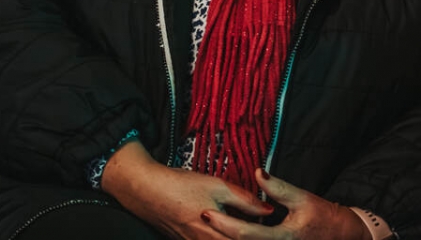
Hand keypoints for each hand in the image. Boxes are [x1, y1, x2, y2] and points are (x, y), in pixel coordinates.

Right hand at [101, 142, 273, 239]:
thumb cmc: (181, 185)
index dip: (259, 238)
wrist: (145, 190)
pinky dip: (219, 239)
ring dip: (233, 238)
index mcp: (214, 232)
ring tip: (245, 233)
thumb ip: (244, 200)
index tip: (275, 234)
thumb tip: (268, 210)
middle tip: (265, 234)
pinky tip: (222, 231)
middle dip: (248, 239)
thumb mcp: (217, 186)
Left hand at [204, 169, 371, 239]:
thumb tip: (259, 172)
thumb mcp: (302, 198)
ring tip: (206, 225)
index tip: (206, 212)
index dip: (224, 223)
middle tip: (198, 218)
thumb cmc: (323, 216)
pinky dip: (237, 239)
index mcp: (281, 238)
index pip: (245, 233)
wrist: (340, 236)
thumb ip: (279, 188)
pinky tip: (225, 232)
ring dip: (224, 238)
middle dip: (217, 234)